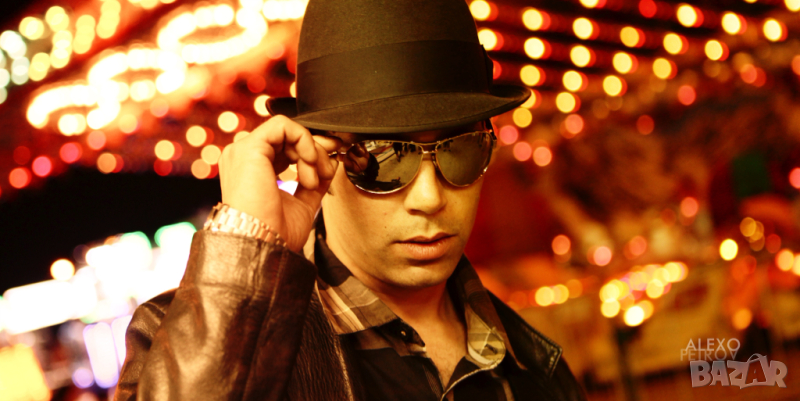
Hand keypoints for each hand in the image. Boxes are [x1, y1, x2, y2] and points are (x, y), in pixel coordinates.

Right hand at [218, 116, 339, 251]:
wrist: (261, 246)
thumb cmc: (275, 234)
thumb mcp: (302, 203)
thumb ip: (315, 182)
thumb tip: (331, 164)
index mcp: (253, 172)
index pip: (285, 150)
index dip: (310, 155)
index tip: (328, 170)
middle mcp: (244, 159)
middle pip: (288, 140)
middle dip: (315, 153)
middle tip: (327, 172)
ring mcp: (243, 151)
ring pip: (288, 132)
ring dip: (311, 152)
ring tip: (314, 179)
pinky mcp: (249, 147)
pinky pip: (283, 126)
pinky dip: (303, 139)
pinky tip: (309, 162)